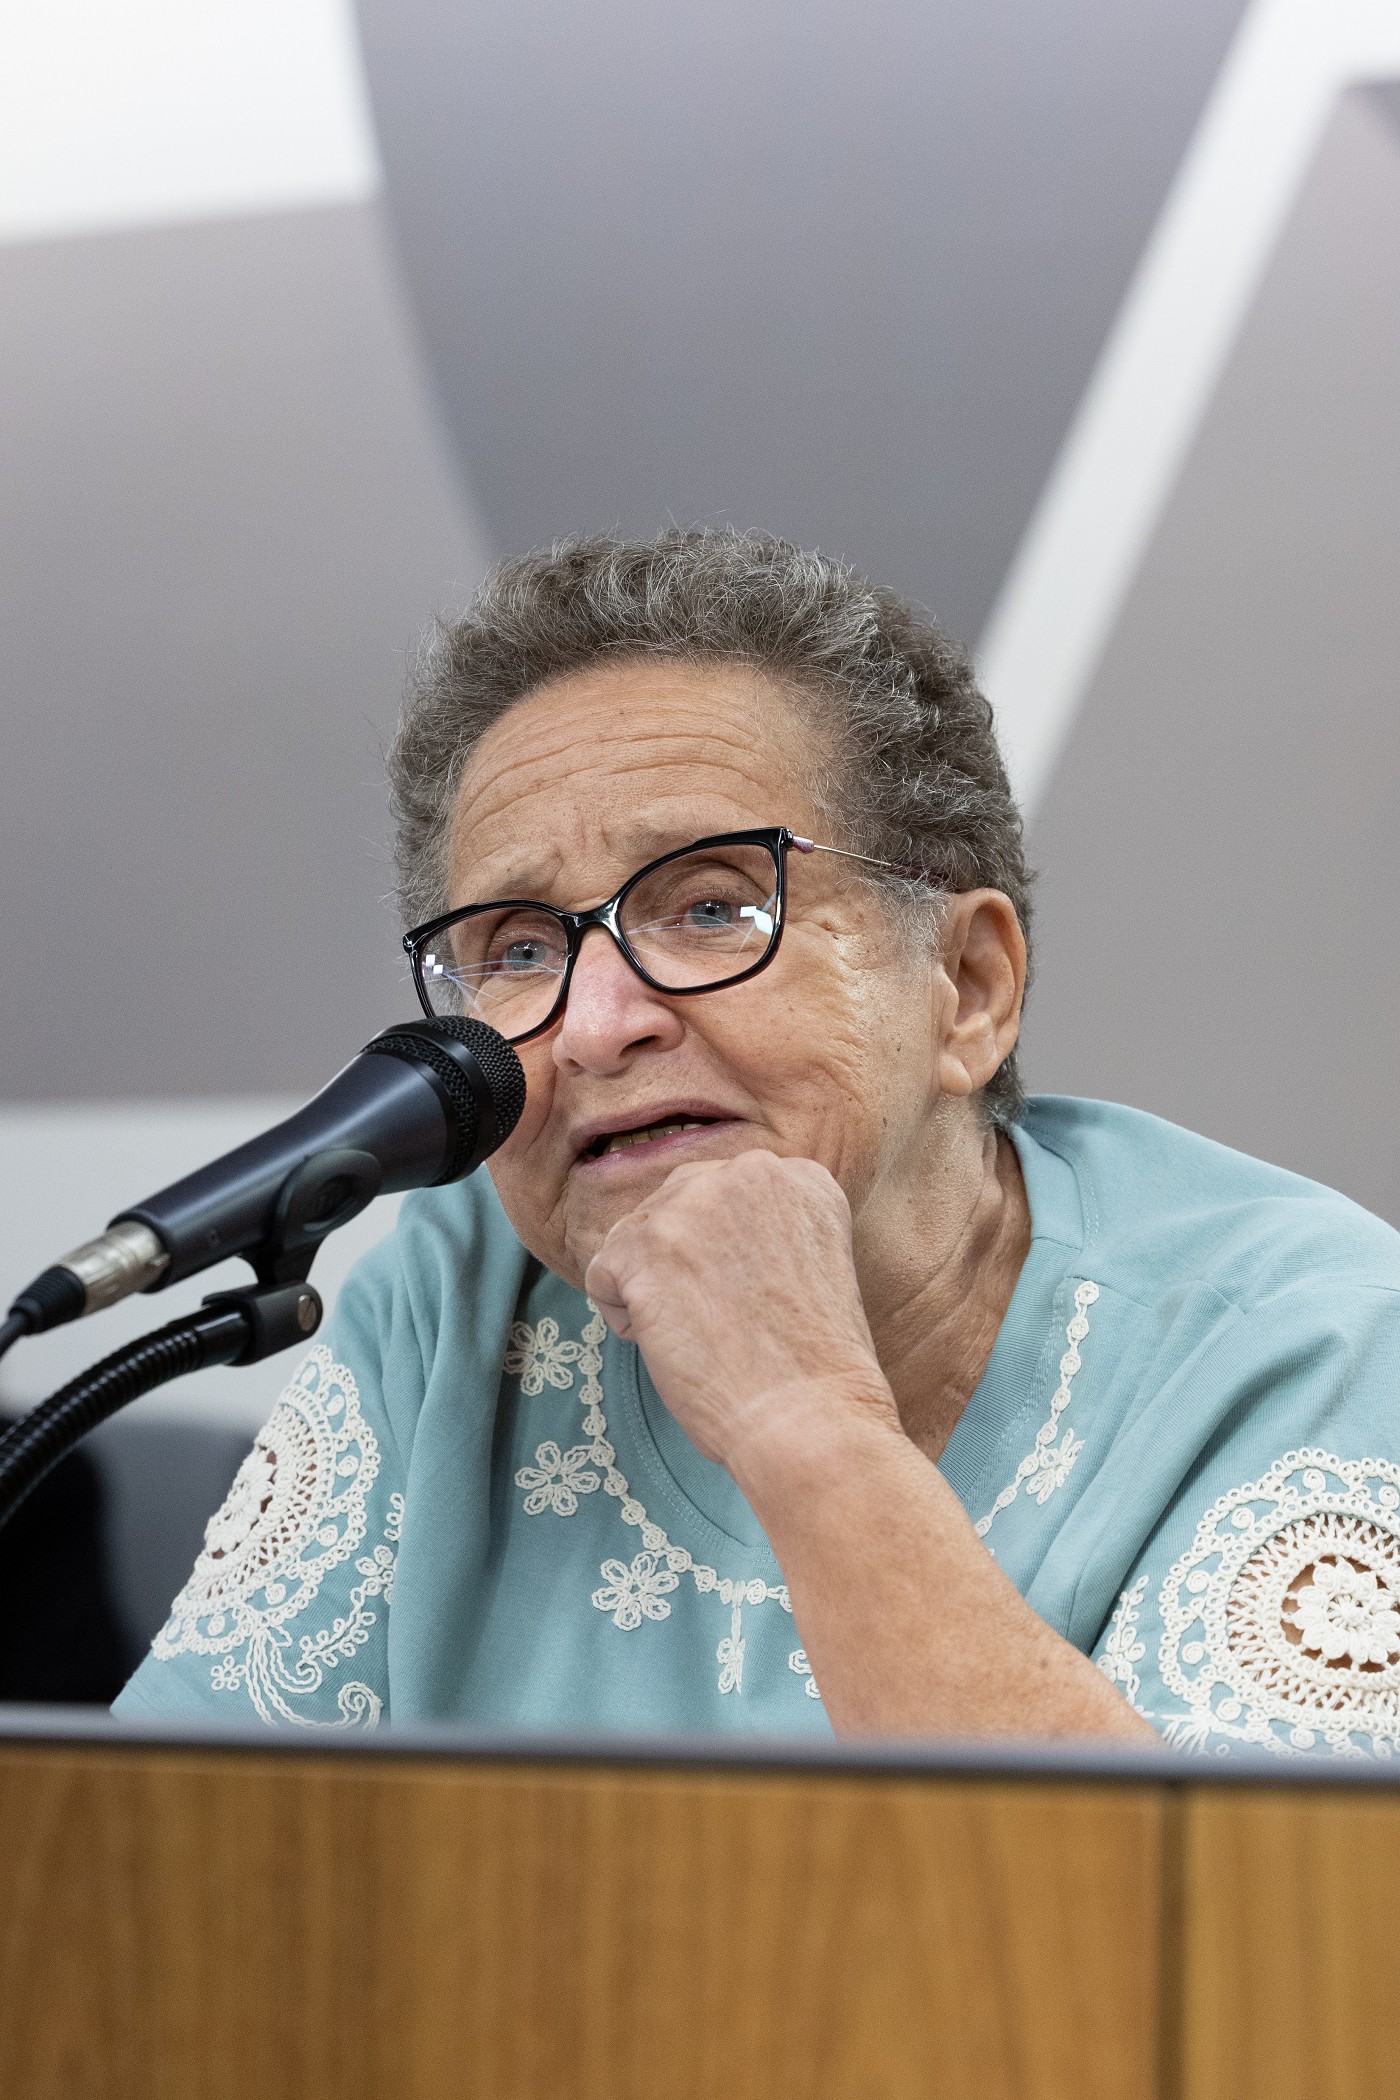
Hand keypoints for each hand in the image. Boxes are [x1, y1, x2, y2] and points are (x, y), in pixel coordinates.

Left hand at [583, 1150, 901, 1467]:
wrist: (808, 1414)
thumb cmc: (813, 1364)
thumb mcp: (808, 1261)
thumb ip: (760, 1227)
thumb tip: (695, 1236)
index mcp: (798, 1176)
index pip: (726, 1197)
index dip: (726, 1257)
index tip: (755, 1300)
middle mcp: (749, 1172)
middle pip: (676, 1205)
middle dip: (682, 1263)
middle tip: (723, 1319)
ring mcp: (692, 1205)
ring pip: (635, 1238)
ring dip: (652, 1289)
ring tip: (702, 1333)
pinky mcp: (644, 1247)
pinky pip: (604, 1273)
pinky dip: (625, 1316)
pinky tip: (673, 1344)